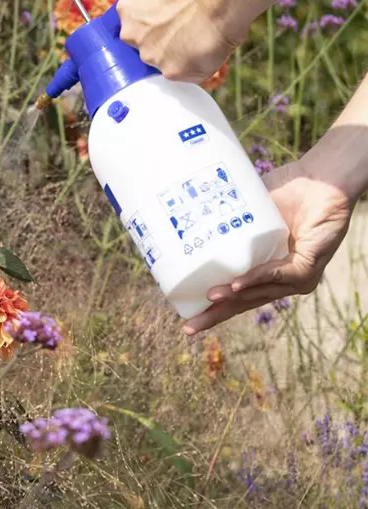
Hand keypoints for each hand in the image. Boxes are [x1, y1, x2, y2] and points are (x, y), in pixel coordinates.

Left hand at [117, 0, 239, 82]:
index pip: (134, 26)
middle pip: (146, 46)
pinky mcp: (172, 72)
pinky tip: (206, 50)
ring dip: (180, 55)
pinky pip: (184, 75)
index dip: (155, 23)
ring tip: (199, 38)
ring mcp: (151, 56)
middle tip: (187, 28)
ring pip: (164, 62)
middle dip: (163, 41)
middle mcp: (132, 36)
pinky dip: (196, 66)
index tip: (170, 19)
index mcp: (126, 11)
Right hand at [182, 159, 353, 334]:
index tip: (186, 314)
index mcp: (266, 267)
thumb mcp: (251, 209)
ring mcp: (295, 276)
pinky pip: (278, 276)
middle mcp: (281, 277)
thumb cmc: (290, 190)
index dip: (213, 305)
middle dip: (215, 315)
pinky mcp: (308, 267)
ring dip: (232, 297)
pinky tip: (236, 284)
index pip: (237, 293)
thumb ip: (228, 218)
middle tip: (189, 328)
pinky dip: (255, 279)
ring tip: (208, 298)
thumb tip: (189, 214)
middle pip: (244, 302)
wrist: (321, 180)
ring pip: (259, 293)